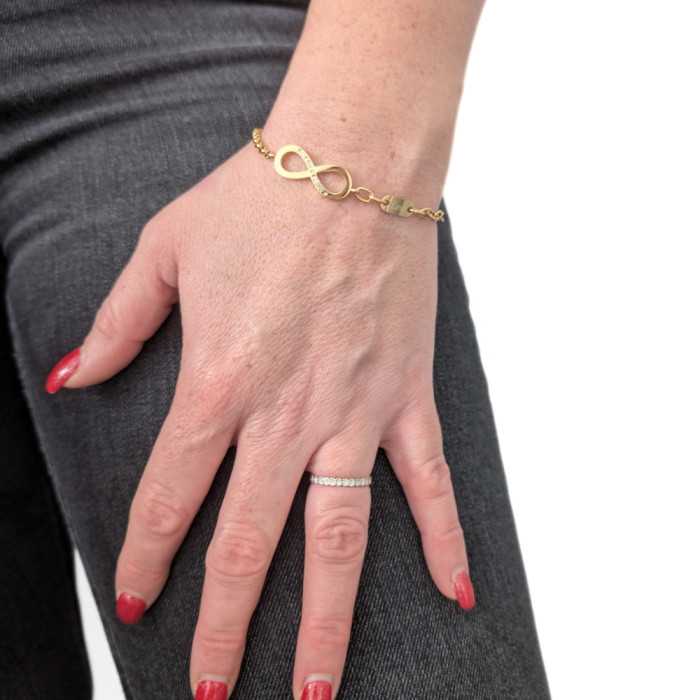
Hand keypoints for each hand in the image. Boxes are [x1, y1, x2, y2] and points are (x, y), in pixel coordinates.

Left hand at [46, 139, 474, 697]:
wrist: (351, 161)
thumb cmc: (258, 200)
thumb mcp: (164, 250)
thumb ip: (118, 323)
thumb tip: (70, 378)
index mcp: (219, 379)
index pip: (170, 493)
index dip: (144, 554)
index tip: (134, 601)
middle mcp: (287, 412)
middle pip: (250, 542)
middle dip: (227, 627)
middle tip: (212, 692)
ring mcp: (355, 411)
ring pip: (341, 538)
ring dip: (328, 622)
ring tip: (318, 690)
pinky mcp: (406, 396)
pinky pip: (428, 482)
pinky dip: (442, 539)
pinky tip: (454, 595)